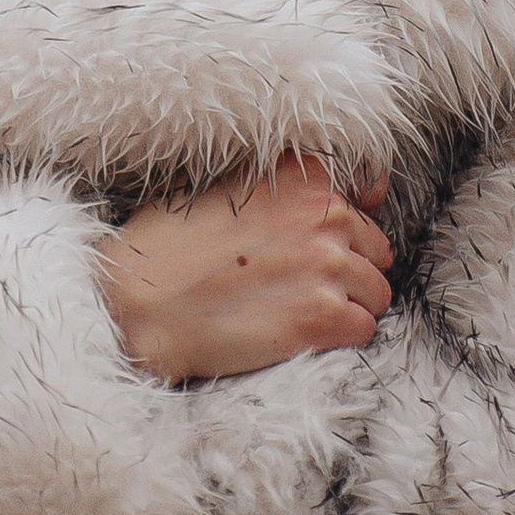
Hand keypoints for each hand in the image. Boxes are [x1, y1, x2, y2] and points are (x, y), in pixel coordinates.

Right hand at [97, 158, 392, 386]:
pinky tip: (297, 336)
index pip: (366, 199)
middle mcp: (325, 212)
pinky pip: (364, 331)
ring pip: (376, 294)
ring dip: (347, 308)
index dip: (343, 231)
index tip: (315, 248)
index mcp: (304, 174)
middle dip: (348, 273)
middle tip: (295, 288)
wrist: (138, 304)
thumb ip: (294, 187)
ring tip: (294, 313)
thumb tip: (370, 191)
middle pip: (376, 252)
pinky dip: (339, 340)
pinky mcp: (324, 317)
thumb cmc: (172, 247)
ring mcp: (328, 265)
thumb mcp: (231, 189)